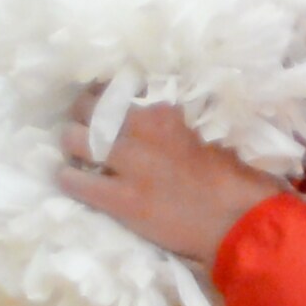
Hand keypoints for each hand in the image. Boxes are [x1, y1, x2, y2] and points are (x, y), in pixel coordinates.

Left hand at [59, 109, 275, 271]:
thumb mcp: (201, 131)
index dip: (104, 95)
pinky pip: (75, 182)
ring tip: (74, 152)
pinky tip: (71, 179)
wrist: (236, 218)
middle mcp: (143, 129)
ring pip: (74, 139)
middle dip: (81, 114)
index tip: (101, 102)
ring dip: (70, 143)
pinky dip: (68, 179)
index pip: (119, 87)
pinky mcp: (121, 199)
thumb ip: (169, 120)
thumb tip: (145, 112)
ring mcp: (129, 164)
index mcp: (165, 109)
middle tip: (81, 125)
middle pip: (89, 107)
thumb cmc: (229, 176)